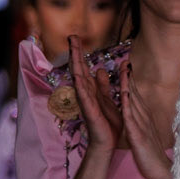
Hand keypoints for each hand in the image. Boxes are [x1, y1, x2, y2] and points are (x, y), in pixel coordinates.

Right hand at [70, 37, 119, 152]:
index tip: (76, 37)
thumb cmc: (107, 123)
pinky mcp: (89, 111)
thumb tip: (100, 70)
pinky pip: (84, 97)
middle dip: (76, 52)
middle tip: (72, 35)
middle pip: (79, 68)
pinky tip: (77, 76)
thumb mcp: (107, 99)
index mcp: (92, 89)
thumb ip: (103, 85)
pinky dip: (80, 86)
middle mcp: (86, 93)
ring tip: (73, 50)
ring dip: (76, 64)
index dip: (80, 52)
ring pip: (79, 78)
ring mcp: (86, 101)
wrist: (107, 143)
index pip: (85, 67)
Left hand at [120, 58, 172, 178]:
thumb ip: (143, 123)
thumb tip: (140, 115)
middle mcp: (144, 119)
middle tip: (126, 61)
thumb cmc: (153, 155)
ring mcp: (141, 126)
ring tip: (125, 71)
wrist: (160, 171)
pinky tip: (124, 95)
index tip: (127, 67)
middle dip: (130, 78)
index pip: (137, 97)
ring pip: (133, 102)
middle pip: (136, 95)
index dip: (132, 82)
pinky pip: (131, 118)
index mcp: (144, 119)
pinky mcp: (138, 135)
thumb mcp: (146, 135)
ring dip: (129, 86)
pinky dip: (127, 106)